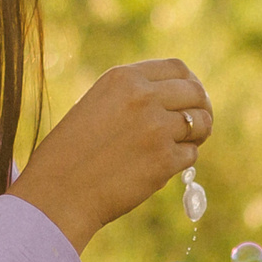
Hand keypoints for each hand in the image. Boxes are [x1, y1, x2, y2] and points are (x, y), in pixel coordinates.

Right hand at [8, 59, 211, 250]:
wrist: (58, 192)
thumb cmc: (71, 153)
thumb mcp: (98, 105)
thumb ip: (133, 97)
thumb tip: (176, 101)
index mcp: (123, 78)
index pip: (177, 68)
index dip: (191, 83)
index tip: (192, 98)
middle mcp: (143, 97)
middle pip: (196, 93)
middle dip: (203, 108)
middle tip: (198, 125)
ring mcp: (156, 128)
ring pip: (200, 123)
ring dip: (197, 135)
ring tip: (181, 145)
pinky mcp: (164, 160)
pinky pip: (191, 154)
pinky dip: (182, 161)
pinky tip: (162, 167)